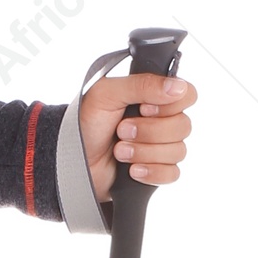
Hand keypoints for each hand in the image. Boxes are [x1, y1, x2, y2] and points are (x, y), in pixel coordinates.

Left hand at [79, 70, 195, 203]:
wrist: (69, 161)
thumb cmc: (82, 125)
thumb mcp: (106, 95)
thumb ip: (142, 84)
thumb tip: (177, 87)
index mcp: (152, 97)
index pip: (187, 95)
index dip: (170, 104)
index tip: (144, 108)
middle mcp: (160, 120)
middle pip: (183, 125)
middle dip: (149, 131)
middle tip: (121, 131)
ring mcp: (159, 147)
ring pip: (178, 150)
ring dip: (144, 152)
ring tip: (118, 151)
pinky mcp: (156, 171)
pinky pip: (172, 173)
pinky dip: (152, 172)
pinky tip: (132, 170)